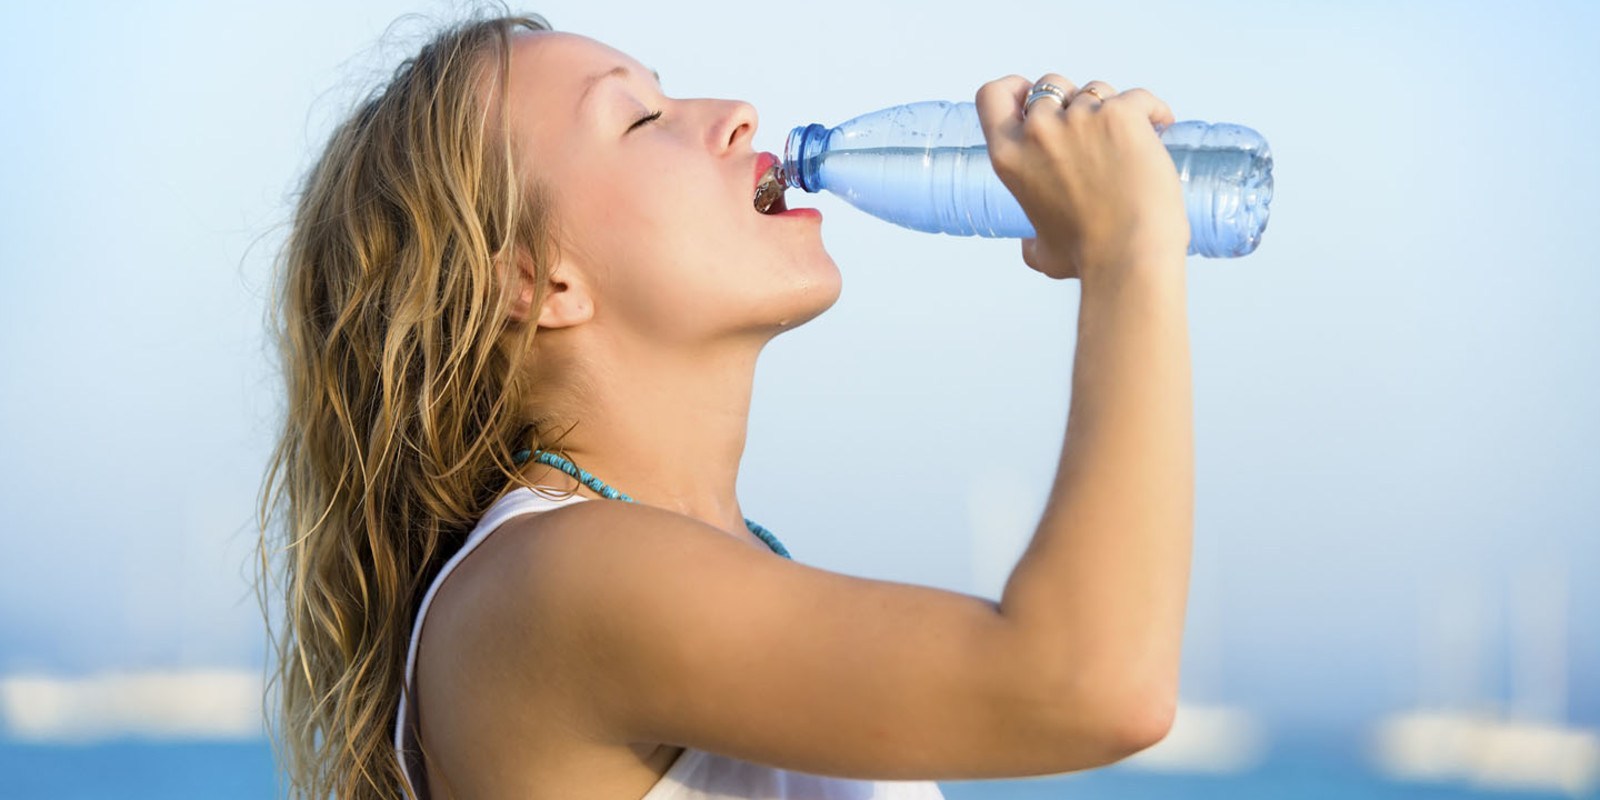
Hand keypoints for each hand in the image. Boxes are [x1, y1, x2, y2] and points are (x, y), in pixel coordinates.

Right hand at [975, 74, 1187, 281]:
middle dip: (1072, 100)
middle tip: (1094, 131)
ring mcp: (1081, 118)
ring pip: (1096, 90)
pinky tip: (1160, 128)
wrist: (1129, 256)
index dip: (1014, 89)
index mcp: (1010, 157)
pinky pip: (1138, 98)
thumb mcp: (1041, 251)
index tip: (1030, 99)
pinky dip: (1152, 111)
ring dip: (1112, 109)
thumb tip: (1029, 244)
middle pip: (1050, 85)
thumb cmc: (1088, 257)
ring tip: (1131, 143)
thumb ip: (1031, 242)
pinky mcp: (1121, 115)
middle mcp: (1040, 130)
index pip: (993, 95)